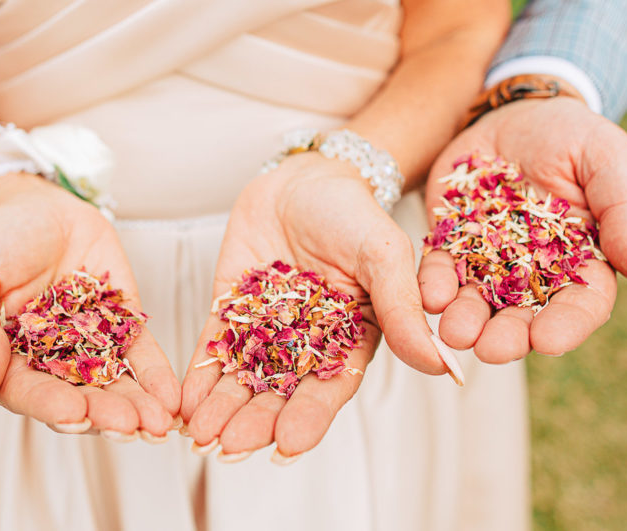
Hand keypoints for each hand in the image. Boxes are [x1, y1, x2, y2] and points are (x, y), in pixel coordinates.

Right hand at [0, 173, 180, 438]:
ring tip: (158, 422)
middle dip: (104, 415)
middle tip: (129, 426)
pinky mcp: (122, 325)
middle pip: (77, 398)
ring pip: (112, 384)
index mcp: (6, 362)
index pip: (28, 393)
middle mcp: (49, 364)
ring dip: (136, 406)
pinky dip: (156, 377)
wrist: (36, 205)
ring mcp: (88, 347)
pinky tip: (171, 396)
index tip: (74, 415)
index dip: (51, 406)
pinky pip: (140, 355)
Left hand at [181, 153, 454, 460]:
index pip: (329, 389)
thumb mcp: (384, 254)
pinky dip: (199, 374)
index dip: (309, 420)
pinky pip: (214, 346)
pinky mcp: (231, 307)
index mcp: (350, 340)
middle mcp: (307, 343)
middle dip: (253, 421)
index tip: (286, 447)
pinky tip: (183, 402)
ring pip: (243, 377)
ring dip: (221, 408)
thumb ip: (403, 308)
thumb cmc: (353, 213)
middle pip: (279, 392)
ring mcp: (266, 328)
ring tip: (199, 437)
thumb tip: (443, 367)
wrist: (307, 178)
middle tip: (227, 448)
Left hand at [420, 97, 626, 361]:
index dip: (565, 327)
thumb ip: (623, 210)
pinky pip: (440, 271)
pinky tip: (428, 297)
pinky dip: (434, 287)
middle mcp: (535, 271)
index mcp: (582, 259)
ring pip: (478, 302)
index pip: (580, 305)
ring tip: (453, 333)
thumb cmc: (568, 132)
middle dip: (507, 336)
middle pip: (524, 315)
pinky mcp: (451, 243)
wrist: (511, 111)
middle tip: (489, 349)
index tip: (547, 342)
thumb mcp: (604, 157)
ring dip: (466, 321)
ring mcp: (489, 260)